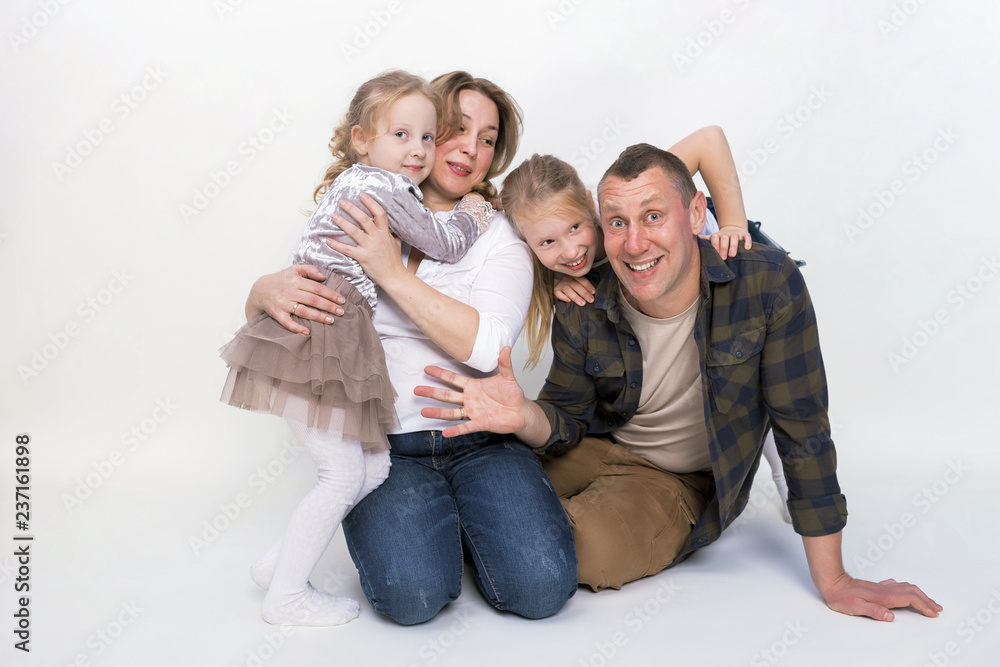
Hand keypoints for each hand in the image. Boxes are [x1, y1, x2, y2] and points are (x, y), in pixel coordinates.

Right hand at [247, 265, 344, 334]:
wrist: (259, 290)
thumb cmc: (280, 280)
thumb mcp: (293, 269)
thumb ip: (309, 270)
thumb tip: (324, 276)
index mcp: (295, 280)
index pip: (317, 288)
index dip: (331, 294)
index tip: (342, 300)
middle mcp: (289, 291)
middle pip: (313, 299)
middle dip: (328, 306)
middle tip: (341, 312)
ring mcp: (282, 303)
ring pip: (303, 310)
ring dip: (318, 316)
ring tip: (331, 320)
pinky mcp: (276, 313)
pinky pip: (286, 322)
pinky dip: (296, 327)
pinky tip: (307, 331)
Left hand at [326, 194, 404, 287]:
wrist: (394, 277)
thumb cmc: (394, 261)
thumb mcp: (397, 244)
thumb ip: (392, 234)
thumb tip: (392, 228)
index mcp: (385, 233)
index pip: (379, 213)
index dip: (371, 203)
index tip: (362, 195)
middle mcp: (377, 237)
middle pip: (363, 219)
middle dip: (352, 209)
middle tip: (342, 202)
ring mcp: (370, 247)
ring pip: (354, 231)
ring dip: (342, 222)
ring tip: (333, 216)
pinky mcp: (363, 257)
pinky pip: (347, 249)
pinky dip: (336, 245)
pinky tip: (328, 240)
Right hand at [415, 346, 527, 437]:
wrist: (520, 411)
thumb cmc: (512, 395)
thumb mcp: (508, 377)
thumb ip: (504, 364)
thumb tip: (506, 347)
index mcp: (473, 386)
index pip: (453, 379)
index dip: (440, 374)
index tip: (427, 369)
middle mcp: (470, 399)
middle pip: (447, 395)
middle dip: (432, 392)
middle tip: (417, 390)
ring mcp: (473, 412)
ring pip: (451, 412)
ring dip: (438, 412)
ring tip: (424, 411)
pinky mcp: (480, 423)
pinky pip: (465, 427)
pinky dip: (456, 430)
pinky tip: (445, 433)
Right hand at [554, 274, 595, 305]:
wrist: (563, 285)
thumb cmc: (574, 286)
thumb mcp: (579, 283)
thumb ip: (584, 286)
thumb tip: (593, 294)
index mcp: (574, 276)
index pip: (582, 280)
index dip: (588, 286)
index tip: (593, 292)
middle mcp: (567, 279)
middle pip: (576, 285)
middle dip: (584, 293)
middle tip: (591, 300)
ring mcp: (561, 284)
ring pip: (568, 290)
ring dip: (576, 297)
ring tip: (582, 303)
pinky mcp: (556, 290)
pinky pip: (558, 293)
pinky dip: (563, 297)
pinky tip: (568, 301)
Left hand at [701, 225, 751, 257]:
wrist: (734, 230)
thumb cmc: (721, 239)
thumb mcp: (713, 239)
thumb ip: (705, 240)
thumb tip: (694, 238)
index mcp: (717, 236)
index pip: (715, 239)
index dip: (715, 246)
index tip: (715, 255)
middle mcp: (726, 234)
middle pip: (724, 239)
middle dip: (723, 248)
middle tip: (723, 258)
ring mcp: (735, 233)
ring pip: (734, 238)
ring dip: (733, 246)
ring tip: (732, 255)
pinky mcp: (745, 234)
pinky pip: (747, 237)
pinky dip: (747, 242)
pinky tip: (747, 248)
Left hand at [819, 573, 941, 621]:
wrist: (832, 583)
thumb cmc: (842, 597)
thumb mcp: (855, 607)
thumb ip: (874, 611)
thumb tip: (891, 616)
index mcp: (883, 596)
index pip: (910, 599)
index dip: (923, 606)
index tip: (933, 613)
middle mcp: (885, 590)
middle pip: (912, 592)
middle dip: (927, 600)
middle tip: (938, 609)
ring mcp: (881, 587)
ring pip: (906, 587)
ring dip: (920, 594)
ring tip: (928, 601)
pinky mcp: (876, 587)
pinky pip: (896, 586)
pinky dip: (907, 589)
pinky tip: (905, 590)